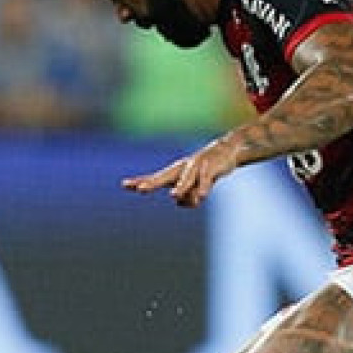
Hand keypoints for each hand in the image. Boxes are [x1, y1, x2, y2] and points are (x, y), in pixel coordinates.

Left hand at [123, 140, 238, 207]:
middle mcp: (182, 168)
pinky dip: (204, 187)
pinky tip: (202, 196)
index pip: (155, 178)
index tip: (124, 185)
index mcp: (176, 172)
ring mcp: (196, 166)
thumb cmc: (206, 169)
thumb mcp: (196, 186)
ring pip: (186, 179)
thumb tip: (179, 203)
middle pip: (164, 177)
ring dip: (180, 187)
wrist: (227, 150)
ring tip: (173, 196)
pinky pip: (206, 180)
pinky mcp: (211, 167)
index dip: (141, 181)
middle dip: (152, 183)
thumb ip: (188, 196)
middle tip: (139, 189)